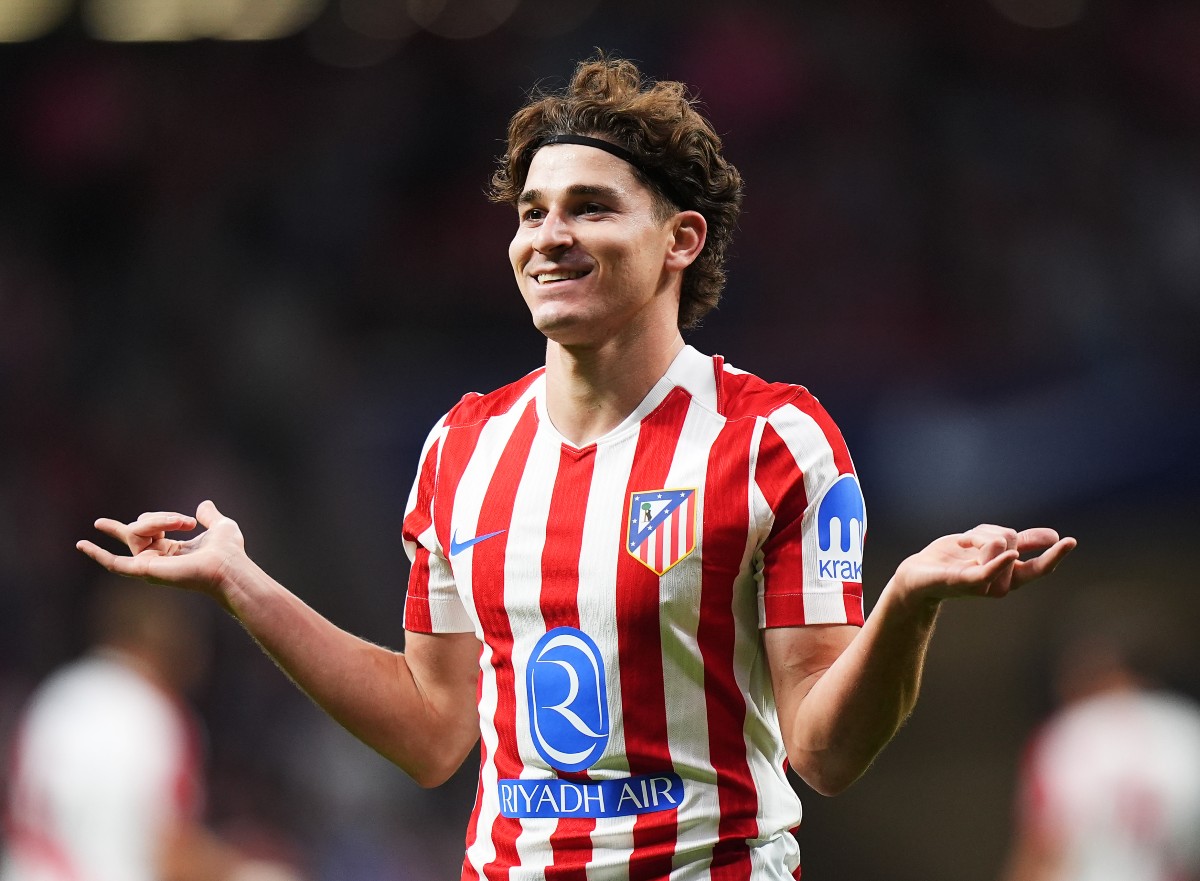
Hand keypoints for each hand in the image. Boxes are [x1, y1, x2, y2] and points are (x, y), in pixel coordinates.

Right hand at [76, 500, 245, 598]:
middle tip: (186, 523)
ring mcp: (149, 565)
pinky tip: (81, 544)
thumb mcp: (220, 526)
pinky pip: (114, 562)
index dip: (162, 518)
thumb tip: (203, 505)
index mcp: (172, 551)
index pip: (148, 529)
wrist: (227, 565)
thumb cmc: (229, 551)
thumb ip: (210, 516)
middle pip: (137, 527)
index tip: (191, 522)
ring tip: (183, 523)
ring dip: (157, 521)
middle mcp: (157, 559)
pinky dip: (97, 553)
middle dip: (159, 518)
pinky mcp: (145, 570)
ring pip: (134, 532)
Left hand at [891, 524, 1075, 603]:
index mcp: (1008, 577)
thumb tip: (1053, 536)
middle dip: (996, 531)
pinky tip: (1011, 556)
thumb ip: (1020, 543)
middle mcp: (999, 585)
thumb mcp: (989, 545)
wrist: (917, 574)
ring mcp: (982, 585)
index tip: (1070, 541)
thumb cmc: (953, 560)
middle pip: (1013, 542)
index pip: (1038, 568)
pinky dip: (999, 564)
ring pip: (997, 543)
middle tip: (973, 539)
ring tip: (961, 544)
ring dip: (977, 533)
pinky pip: (985, 573)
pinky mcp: (961, 582)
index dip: (1055, 555)